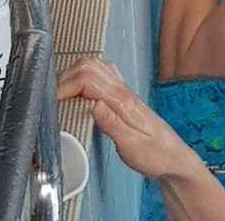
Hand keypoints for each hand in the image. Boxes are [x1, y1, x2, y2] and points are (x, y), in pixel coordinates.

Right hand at [58, 59, 200, 181]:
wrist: (172, 157)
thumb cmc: (154, 155)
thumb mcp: (131, 146)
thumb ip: (111, 124)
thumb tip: (92, 105)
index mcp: (122, 100)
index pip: (89, 79)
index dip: (66, 86)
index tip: (52, 102)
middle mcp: (123, 90)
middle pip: (89, 66)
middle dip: (65, 78)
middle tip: (52, 99)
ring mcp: (124, 90)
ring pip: (95, 66)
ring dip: (74, 74)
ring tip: (60, 95)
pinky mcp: (123, 95)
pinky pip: (103, 74)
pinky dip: (86, 75)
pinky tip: (79, 90)